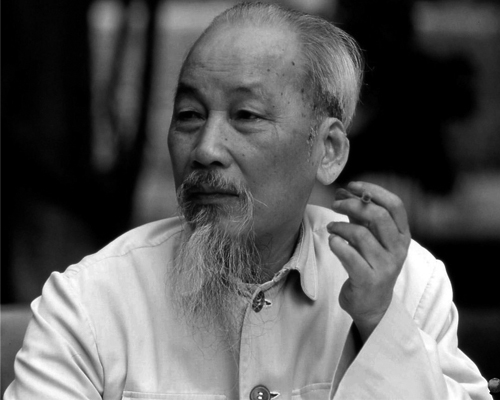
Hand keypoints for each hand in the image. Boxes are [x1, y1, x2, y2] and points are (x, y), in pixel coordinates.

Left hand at [327, 181, 410, 342]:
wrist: (372, 304)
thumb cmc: (369, 264)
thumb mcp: (370, 237)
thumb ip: (359, 215)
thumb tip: (343, 191)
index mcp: (402, 235)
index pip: (395, 205)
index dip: (373, 190)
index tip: (352, 185)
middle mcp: (398, 249)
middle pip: (379, 216)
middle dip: (353, 205)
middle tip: (336, 204)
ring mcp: (385, 266)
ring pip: (361, 234)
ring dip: (340, 226)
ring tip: (331, 227)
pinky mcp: (368, 279)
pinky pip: (349, 254)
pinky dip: (336, 243)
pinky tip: (332, 242)